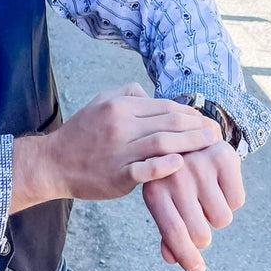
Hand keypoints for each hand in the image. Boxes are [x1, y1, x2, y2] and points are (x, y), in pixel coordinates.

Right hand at [10, 82, 217, 212]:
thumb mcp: (101, 101)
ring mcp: (119, 151)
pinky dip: (164, 166)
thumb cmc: (81, 132)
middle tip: (217, 133)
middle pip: (170, 122)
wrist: (54, 162)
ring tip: (209, 146)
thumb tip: (152, 94)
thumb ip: (128, 94)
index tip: (205, 120)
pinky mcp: (117, 176)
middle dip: (198, 126)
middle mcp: (121, 125)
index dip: (190, 112)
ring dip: (191, 144)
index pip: (165, 106)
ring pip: (163, 143)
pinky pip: (145, 170)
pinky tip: (180, 163)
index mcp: (120, 106)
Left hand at [142, 137, 244, 270]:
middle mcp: (176, 177)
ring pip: (222, 219)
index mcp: (155, 191)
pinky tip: (218, 181)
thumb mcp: (164, 200)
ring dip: (217, 214)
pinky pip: (237, 202)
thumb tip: (171, 258)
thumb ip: (166, 229)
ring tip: (205, 193)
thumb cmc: (174, 178)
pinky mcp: (223, 157)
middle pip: (201, 234)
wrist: (190, 137)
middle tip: (197, 216)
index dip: (187, 257)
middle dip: (202, 236)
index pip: (174, 232)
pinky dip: (231, 198)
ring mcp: (200, 166)